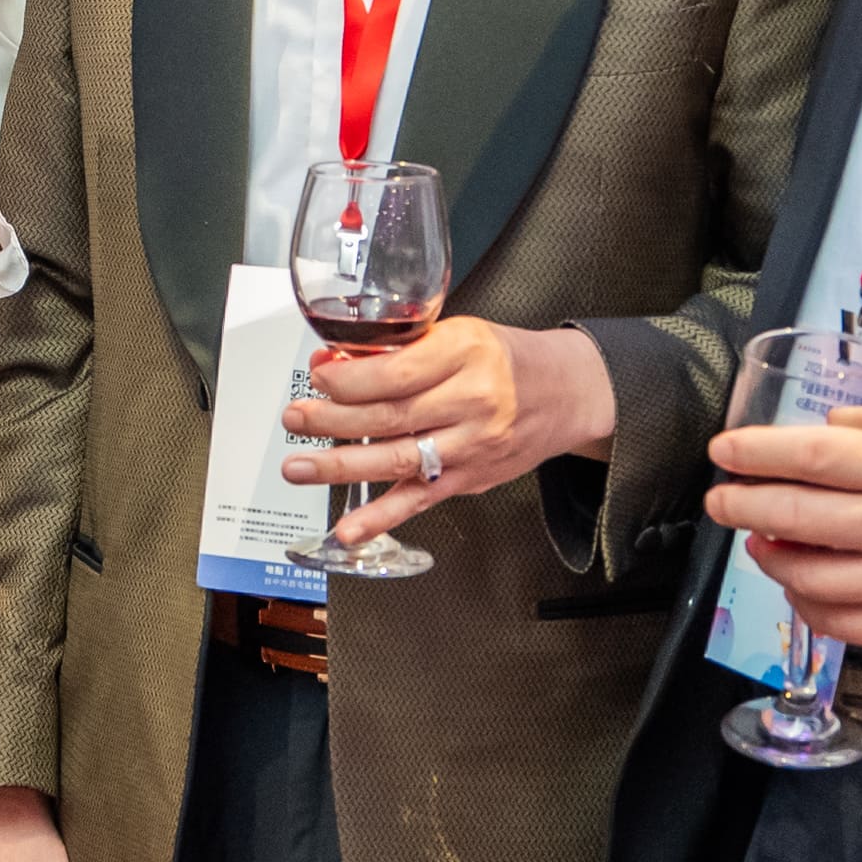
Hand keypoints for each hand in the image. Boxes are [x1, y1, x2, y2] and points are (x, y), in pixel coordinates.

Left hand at [279, 318, 617, 546]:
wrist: (566, 392)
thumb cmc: (506, 359)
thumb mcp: (459, 333)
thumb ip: (403, 348)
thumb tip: (336, 363)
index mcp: (466, 353)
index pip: (397, 373)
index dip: (349, 380)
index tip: (318, 377)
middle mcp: (472, 401)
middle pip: (390, 416)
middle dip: (332, 420)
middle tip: (295, 419)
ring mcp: (471, 446)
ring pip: (398, 459)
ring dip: (342, 466)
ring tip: (299, 467)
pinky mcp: (469, 479)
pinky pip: (419, 500)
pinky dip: (381, 518)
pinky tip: (349, 528)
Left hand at [702, 405, 861, 651]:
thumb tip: (834, 421)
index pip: (815, 455)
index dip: (759, 451)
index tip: (725, 450)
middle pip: (794, 513)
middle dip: (742, 504)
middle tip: (721, 499)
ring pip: (804, 572)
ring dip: (768, 554)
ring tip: (758, 540)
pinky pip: (833, 620)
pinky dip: (803, 601)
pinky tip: (797, 583)